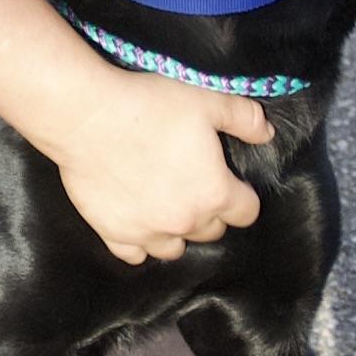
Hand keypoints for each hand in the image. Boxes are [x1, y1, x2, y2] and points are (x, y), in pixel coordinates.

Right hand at [43, 66, 274, 265]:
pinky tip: (137, 222)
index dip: (241, 196)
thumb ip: (244, 118)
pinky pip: (134, 255)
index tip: (230, 181)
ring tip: (167, 207)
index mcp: (214, 193)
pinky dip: (139, 243)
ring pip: (175, 249)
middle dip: (209, 211)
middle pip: (212, 231)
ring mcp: (147, 232)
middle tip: (194, 184)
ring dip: (176, 231)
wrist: (88, 116)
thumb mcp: (207, 101)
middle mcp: (185, 221)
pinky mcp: (114, 233)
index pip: (246, 212)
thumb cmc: (149, 105)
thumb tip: (267, 134)